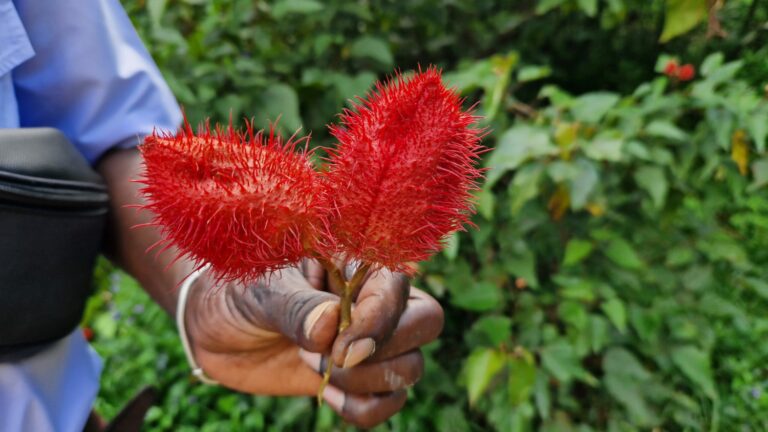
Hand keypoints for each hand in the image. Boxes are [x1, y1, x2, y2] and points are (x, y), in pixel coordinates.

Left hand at [183, 260, 443, 428]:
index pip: (399, 287)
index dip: (380, 321)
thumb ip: (296, 307)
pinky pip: (390, 402)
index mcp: (357, 263)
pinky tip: (324, 394)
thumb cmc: (237, 292)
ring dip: (362, 381)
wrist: (214, 327)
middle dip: (382, 352)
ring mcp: (372, 341)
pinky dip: (363, 408)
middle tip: (330, 358)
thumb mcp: (260, 292)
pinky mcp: (360, 378)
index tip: (339, 349)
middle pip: (427, 323)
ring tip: (313, 363)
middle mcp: (374, 299)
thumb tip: (332, 325)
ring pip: (411, 368)